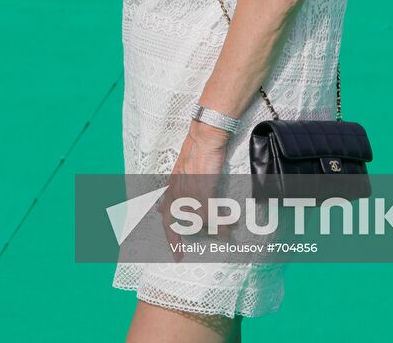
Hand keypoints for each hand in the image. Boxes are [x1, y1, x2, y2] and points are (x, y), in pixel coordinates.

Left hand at [158, 120, 231, 259]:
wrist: (205, 137)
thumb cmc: (197, 150)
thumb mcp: (180, 170)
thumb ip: (176, 188)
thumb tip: (163, 207)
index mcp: (172, 188)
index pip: (165, 216)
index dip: (169, 234)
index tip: (174, 250)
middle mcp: (177, 192)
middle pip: (176, 222)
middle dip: (176, 241)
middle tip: (179, 256)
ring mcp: (189, 192)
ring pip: (197, 220)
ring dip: (212, 228)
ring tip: (224, 232)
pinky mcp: (202, 189)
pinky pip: (211, 213)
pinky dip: (220, 222)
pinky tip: (229, 225)